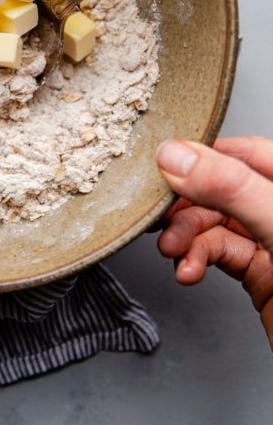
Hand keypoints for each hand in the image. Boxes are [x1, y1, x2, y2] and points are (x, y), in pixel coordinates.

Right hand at [156, 136, 272, 348]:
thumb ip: (231, 189)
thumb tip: (178, 156)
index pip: (248, 151)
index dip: (206, 157)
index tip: (168, 166)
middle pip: (223, 189)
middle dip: (188, 205)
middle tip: (162, 218)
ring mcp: (272, 241)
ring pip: (215, 223)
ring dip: (186, 237)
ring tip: (172, 251)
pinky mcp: (261, 272)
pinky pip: (218, 254)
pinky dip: (196, 261)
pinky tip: (187, 272)